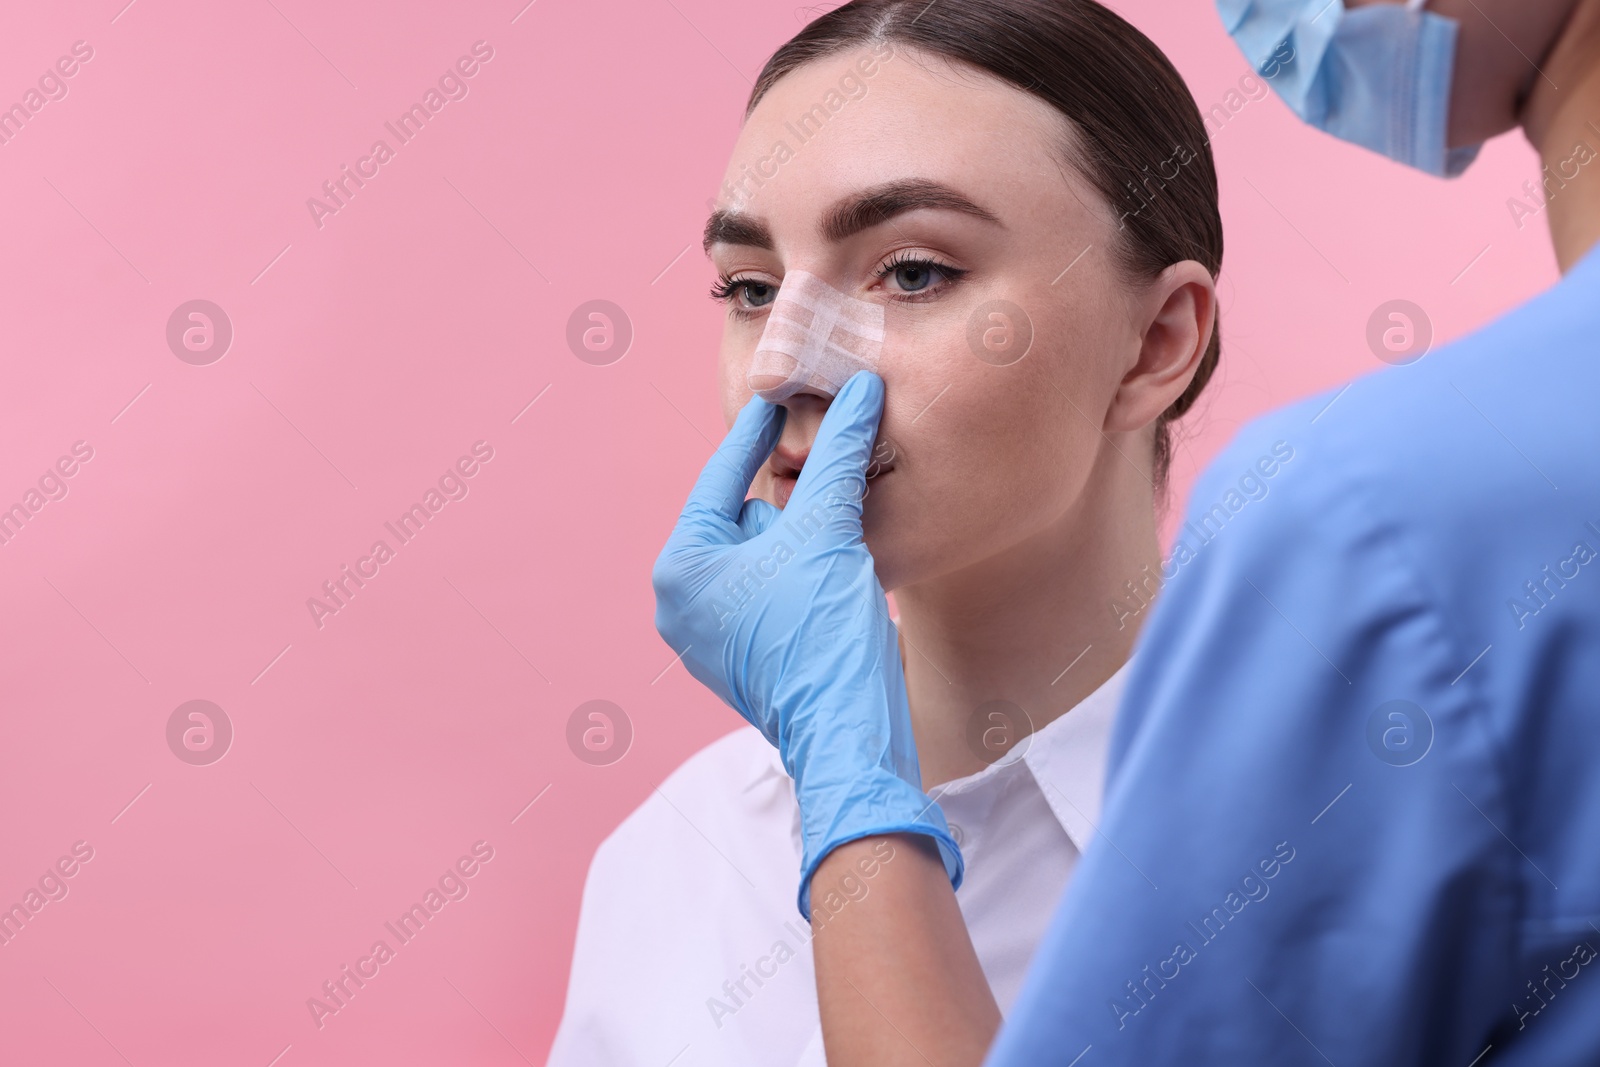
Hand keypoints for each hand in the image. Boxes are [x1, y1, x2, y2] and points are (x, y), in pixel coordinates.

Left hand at [651, 371, 962, 917]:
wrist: (849, 737)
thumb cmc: (825, 634)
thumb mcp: (829, 531)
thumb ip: (838, 455)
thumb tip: (859, 389)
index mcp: (680, 567)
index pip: (723, 477)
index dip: (759, 432)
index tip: (779, 393)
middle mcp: (678, 604)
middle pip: (745, 520)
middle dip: (789, 501)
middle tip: (827, 476)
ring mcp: (705, 639)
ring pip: (761, 559)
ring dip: (801, 540)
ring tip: (840, 536)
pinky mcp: (739, 662)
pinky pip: (768, 596)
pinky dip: (802, 577)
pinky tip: (836, 575)